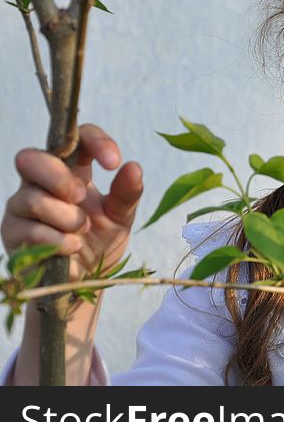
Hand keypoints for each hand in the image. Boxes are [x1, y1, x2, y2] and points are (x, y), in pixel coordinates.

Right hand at [1, 123, 143, 280]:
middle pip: (31, 158)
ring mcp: (21, 206)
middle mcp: (41, 183)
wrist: (84, 282)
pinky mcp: (11, 232)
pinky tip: (72, 248)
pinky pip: (28, 229)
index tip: (113, 162)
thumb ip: (127, 193)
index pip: (76, 139)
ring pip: (32, 198)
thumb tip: (133, 167)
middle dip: (60, 178)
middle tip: (82, 197)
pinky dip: (57, 240)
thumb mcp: (121, 217)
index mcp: (72, 171)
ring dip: (65, 218)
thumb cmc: (100, 241)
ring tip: (81, 232)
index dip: (94, 142)